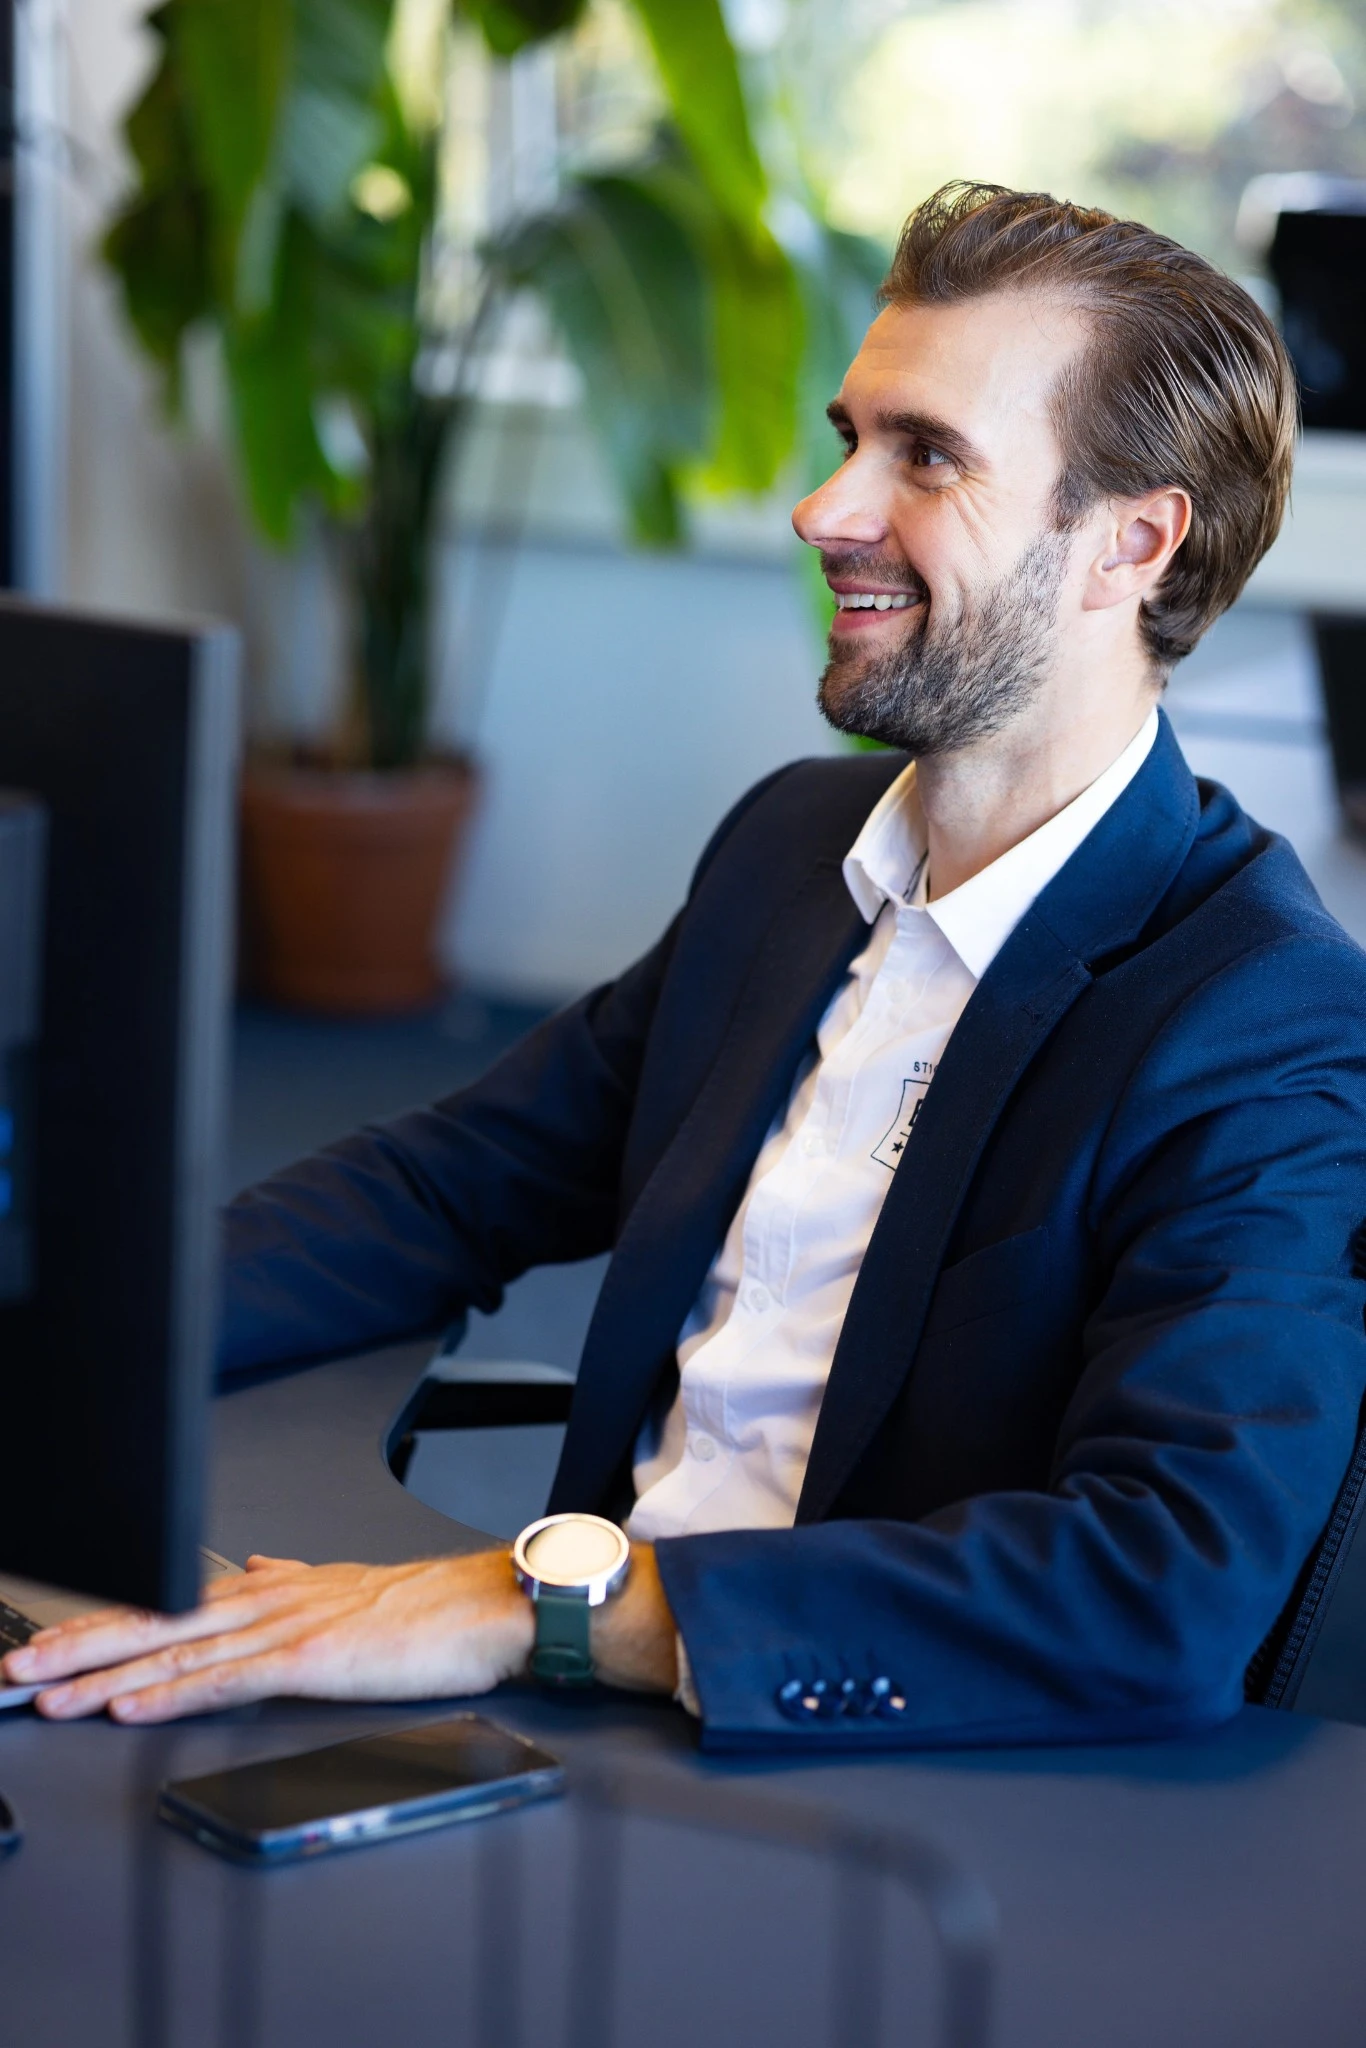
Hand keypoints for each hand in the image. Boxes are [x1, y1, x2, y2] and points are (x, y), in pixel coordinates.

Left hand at [1, 1550, 535, 1723]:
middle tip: (16, 1669)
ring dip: (104, 1675)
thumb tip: (252, 1567)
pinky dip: (171, 1695)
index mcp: (272, 1586)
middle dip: (78, 1647)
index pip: (168, 1604)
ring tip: (46, 1694)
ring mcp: (286, 1628)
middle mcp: (268, 1598)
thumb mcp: (346, 1587)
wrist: (488, 1604)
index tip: (47, 1642)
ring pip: (178, 1652)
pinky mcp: (312, 1660)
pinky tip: (130, 1707)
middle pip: (155, 1623)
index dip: (103, 1623)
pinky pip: (226, 1681)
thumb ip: (291, 1580)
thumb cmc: (428, 1606)